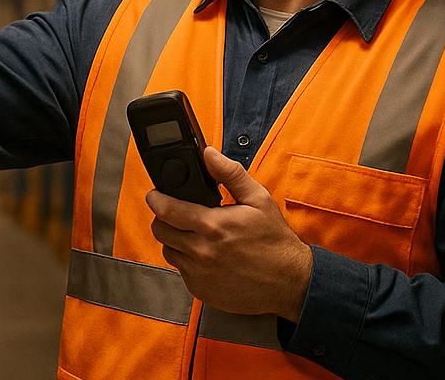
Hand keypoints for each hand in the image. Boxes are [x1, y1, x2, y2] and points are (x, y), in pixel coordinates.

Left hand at [146, 146, 313, 319]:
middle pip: (160, 231)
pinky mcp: (200, 290)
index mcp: (213, 226)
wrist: (290, 282)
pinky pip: (181, 271)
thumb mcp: (258, 199)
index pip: (166, 210)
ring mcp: (199, 274)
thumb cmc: (275, 242)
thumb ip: (230, 174)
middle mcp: (201, 252)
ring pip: (168, 251)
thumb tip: (209, 154)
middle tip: (178, 214)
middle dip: (164, 218)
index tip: (155, 195)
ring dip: (175, 241)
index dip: (156, 199)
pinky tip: (205, 255)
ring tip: (195, 235)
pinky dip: (187, 261)